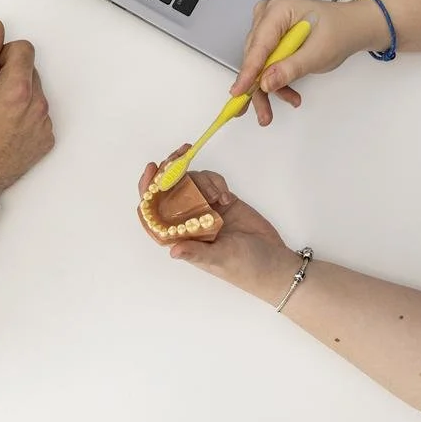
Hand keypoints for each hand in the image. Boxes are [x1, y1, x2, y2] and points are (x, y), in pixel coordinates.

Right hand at [0, 20, 54, 197]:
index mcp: (18, 90)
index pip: (23, 48)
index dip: (2, 56)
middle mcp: (38, 106)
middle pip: (30, 70)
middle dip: (9, 76)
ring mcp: (44, 125)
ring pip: (35, 92)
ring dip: (17, 96)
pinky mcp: (46, 140)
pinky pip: (38, 114)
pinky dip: (24, 115)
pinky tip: (4, 130)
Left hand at [138, 164, 296, 304]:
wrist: (273, 261)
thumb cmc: (243, 268)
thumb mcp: (218, 259)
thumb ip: (196, 252)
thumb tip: (173, 251)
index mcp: (180, 238)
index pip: (154, 212)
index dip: (147, 191)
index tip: (151, 170)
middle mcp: (188, 221)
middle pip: (170, 189)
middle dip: (172, 170)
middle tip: (181, 153)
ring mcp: (205, 208)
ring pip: (191, 182)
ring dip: (203, 181)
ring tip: (219, 196)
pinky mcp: (222, 200)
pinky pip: (211, 181)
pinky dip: (217, 182)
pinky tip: (227, 198)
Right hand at [228, 0, 385, 125]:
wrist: (351, 28)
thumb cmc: (339, 31)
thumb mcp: (318, 53)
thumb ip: (290, 68)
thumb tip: (265, 82)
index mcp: (279, 10)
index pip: (258, 45)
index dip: (248, 71)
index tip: (238, 92)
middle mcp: (268, 17)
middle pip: (254, 57)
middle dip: (258, 87)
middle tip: (261, 112)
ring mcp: (269, 28)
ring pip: (258, 65)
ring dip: (267, 89)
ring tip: (271, 113)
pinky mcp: (272, 40)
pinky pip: (266, 65)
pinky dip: (276, 82)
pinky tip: (289, 95)